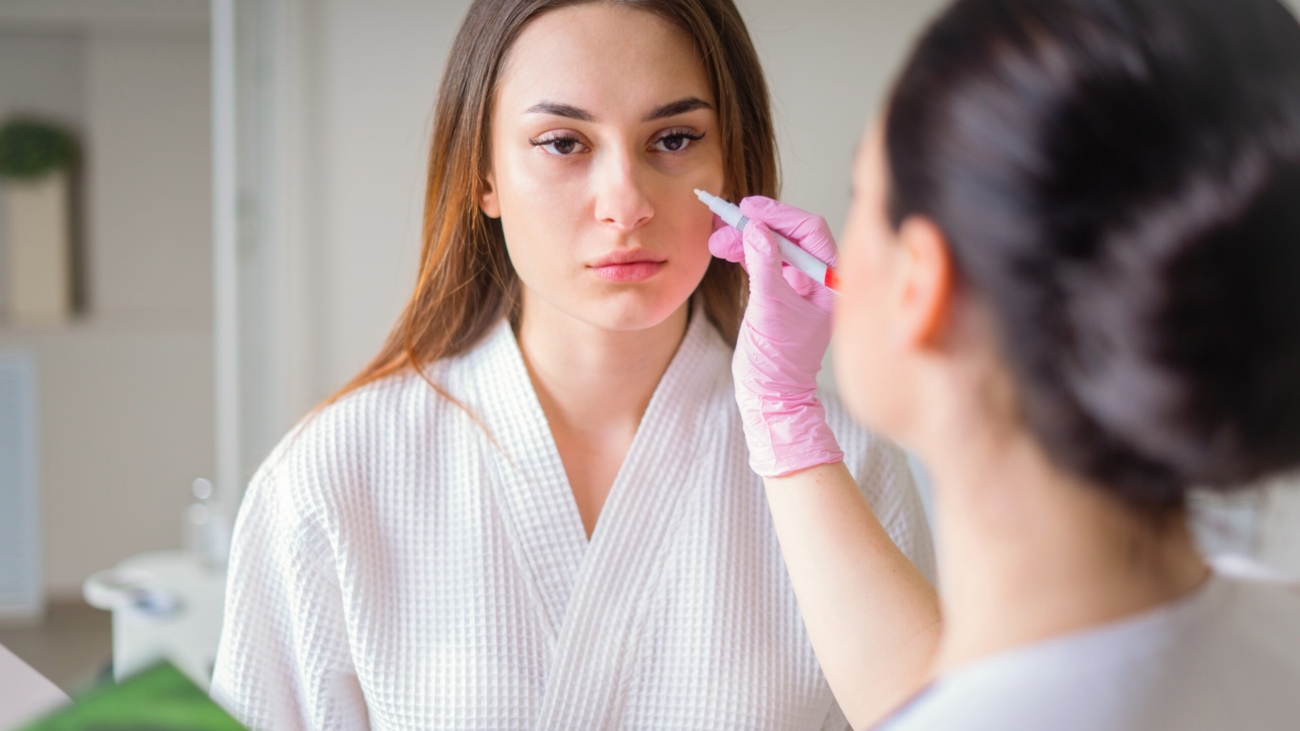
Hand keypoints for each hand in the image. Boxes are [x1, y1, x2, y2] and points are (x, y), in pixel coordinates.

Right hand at [709, 197, 843, 476]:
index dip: (780, 216)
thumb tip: (756, 228)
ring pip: (774, 247)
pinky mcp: (782, 293)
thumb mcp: (769, 309)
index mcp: (831, 283)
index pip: (811, 233)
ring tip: (717, 239)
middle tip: (728, 218)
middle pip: (791, 235)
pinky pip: (766, 262)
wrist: (770, 394)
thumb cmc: (778, 362)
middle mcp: (820, 280)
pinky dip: (746, 253)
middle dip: (758, 225)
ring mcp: (801, 286)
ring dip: (746, 239)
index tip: (750, 209)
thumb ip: (764, 266)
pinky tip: (726, 248)